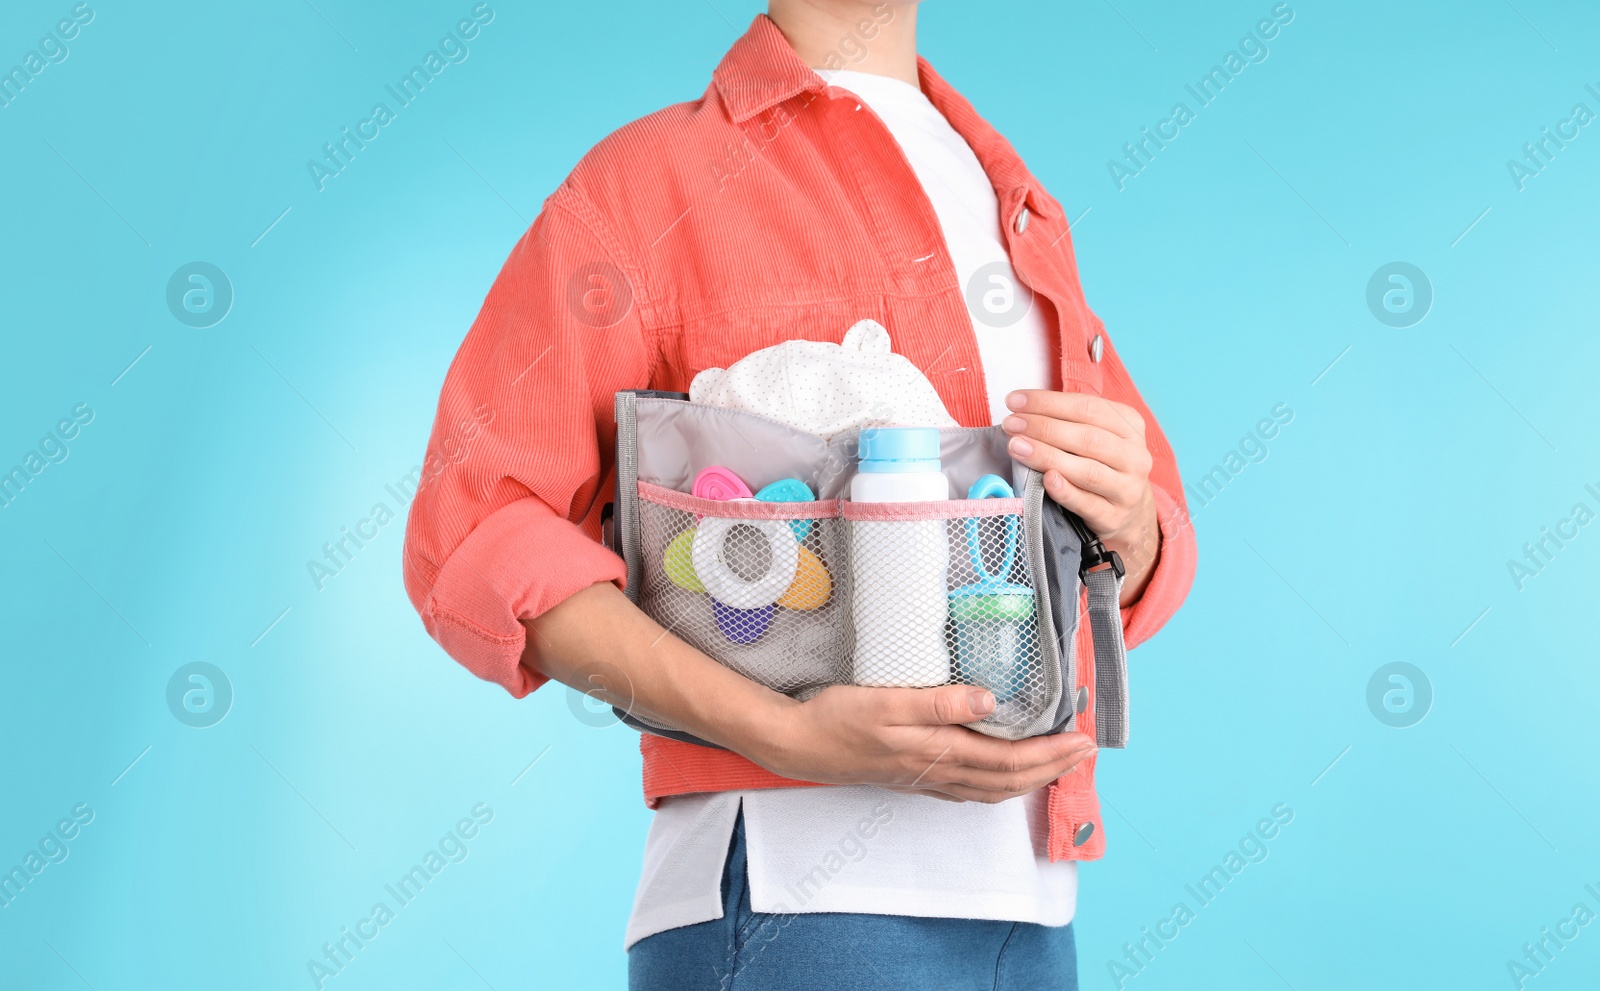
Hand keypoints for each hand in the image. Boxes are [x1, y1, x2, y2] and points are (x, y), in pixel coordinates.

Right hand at [753, 683, 1095, 802]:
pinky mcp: (915, 777)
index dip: (1050, 753)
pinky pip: (971, 790)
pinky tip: (1003, 775)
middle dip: (1052, 768)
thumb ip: (938, 701)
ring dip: (1030, 778)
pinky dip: (999, 784)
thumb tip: (990, 699)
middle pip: (1009, 780)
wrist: (797, 744)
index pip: (1010, 759)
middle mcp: (939, 772)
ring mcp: (927, 779)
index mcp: (939, 751)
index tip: (1082, 739)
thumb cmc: (837, 718)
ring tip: (1056, 763)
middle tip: (1085, 752)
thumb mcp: (886, 700)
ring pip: (992, 789)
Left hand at [1001, 389, 1160, 602]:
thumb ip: (1068, 421)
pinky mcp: (1113, 516)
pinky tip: (1045, 479)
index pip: (1087, 408)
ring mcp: (1126, 488)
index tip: (1014, 400)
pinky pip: (1086, 503)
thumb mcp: (1099, 435)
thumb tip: (1022, 410)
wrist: (1130, 512)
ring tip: (1016, 446)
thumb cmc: (1102, 464)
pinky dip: (1065, 491)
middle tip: (1011, 424)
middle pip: (1087, 438)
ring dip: (1047, 456)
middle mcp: (1134, 456)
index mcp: (1130, 426)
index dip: (1048, 403)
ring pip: (1087, 471)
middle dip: (1043, 428)